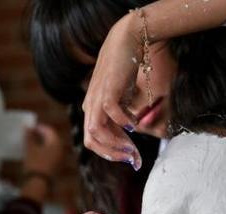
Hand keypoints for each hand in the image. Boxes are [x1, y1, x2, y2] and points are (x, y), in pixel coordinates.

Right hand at [23, 123, 62, 175]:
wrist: (39, 183)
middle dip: (42, 135)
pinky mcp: (57, 165)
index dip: (40, 127)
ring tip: (32, 142)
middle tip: (31, 133)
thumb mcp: (30, 148)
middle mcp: (61, 148)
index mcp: (56, 142)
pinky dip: (45, 150)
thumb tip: (27, 126)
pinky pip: (52, 153)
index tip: (30, 127)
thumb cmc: (35, 163)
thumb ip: (29, 136)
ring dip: (43, 143)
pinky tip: (36, 152)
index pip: (49, 130)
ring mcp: (60, 158)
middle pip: (52, 138)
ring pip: (52, 146)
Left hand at [82, 13, 142, 169]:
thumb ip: (123, 115)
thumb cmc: (125, 70)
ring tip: (133, 148)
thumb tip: (132, 132)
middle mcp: (90, 105)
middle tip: (132, 159)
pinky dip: (123, 123)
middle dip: (112, 154)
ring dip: (115, 144)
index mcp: (92, 109)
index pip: (94, 140)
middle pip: (91, 141)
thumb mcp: (123, 98)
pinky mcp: (107, 89)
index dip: (111, 153)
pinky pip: (111, 113)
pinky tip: (135, 124)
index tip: (130, 157)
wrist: (126, 41)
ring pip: (96, 131)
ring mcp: (96, 98)